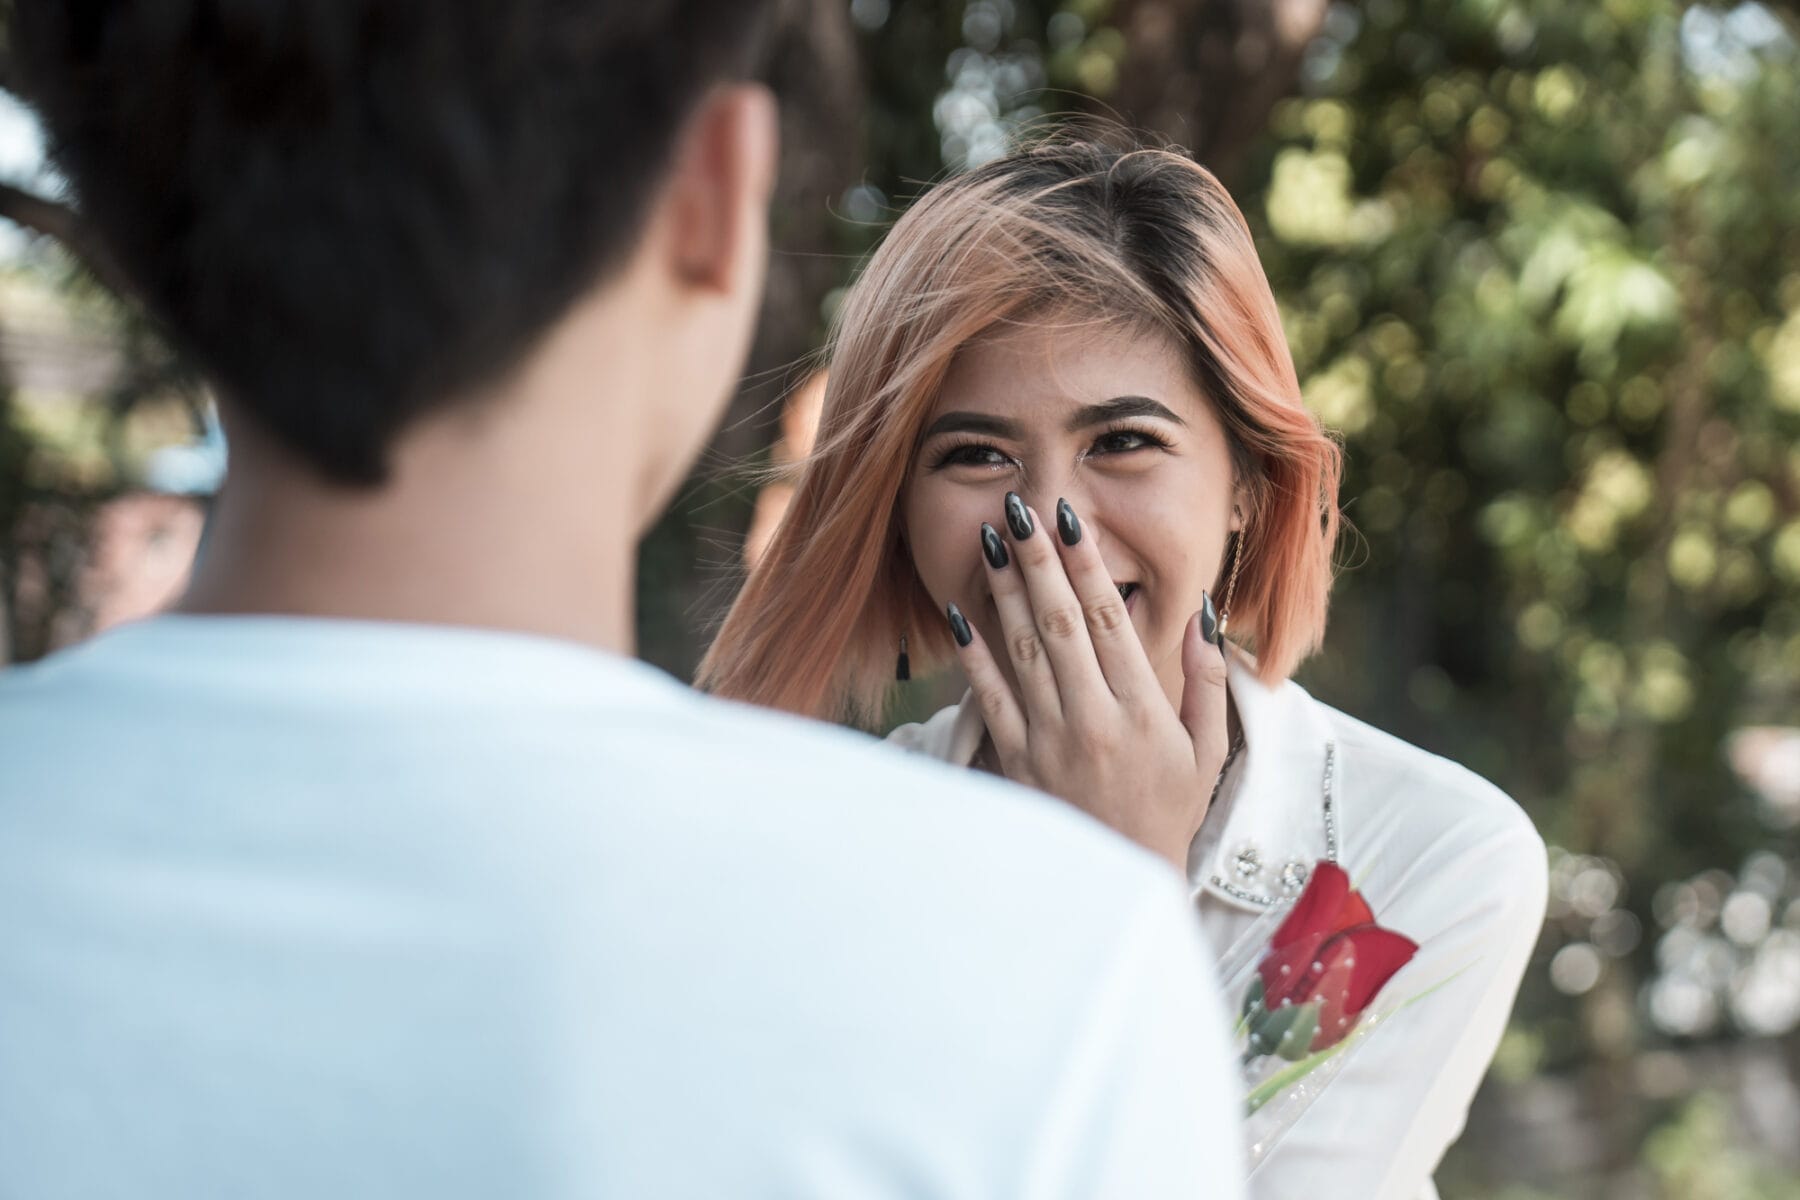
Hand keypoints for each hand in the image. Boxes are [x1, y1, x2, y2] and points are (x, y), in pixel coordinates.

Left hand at [946, 492, 1231, 870]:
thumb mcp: (1207, 747)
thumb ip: (1208, 679)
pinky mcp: (1017, 760)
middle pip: (1061, 622)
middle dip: (1038, 561)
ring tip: (991, 542)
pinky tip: (959, 614)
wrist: (1122, 877)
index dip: (1088, 565)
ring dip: (1004, 592)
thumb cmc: (1169, 808)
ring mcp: (1050, 739)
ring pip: (1022, 650)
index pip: (1110, 620)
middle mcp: (1094, 718)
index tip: (1070, 521)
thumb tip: (1202, 612)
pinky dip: (973, 655)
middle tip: (1019, 509)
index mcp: (1144, 709)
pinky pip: (989, 698)